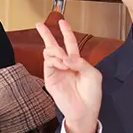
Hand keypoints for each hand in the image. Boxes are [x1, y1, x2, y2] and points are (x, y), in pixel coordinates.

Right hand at [34, 18, 102, 132]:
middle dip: (46, 34)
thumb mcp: (93, 74)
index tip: (62, 22)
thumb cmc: (91, 95)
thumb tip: (66, 56)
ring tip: (64, 59)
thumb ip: (81, 62)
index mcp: (77, 62)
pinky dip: (55, 60)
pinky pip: (49, 63)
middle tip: (40, 25)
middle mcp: (65, 65)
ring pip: (50, 52)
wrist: (84, 111)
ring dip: (57, 51)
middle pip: (54, 45)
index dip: (66, 31)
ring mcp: (56, 71)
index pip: (70, 43)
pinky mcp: (50, 78)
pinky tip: (62, 64)